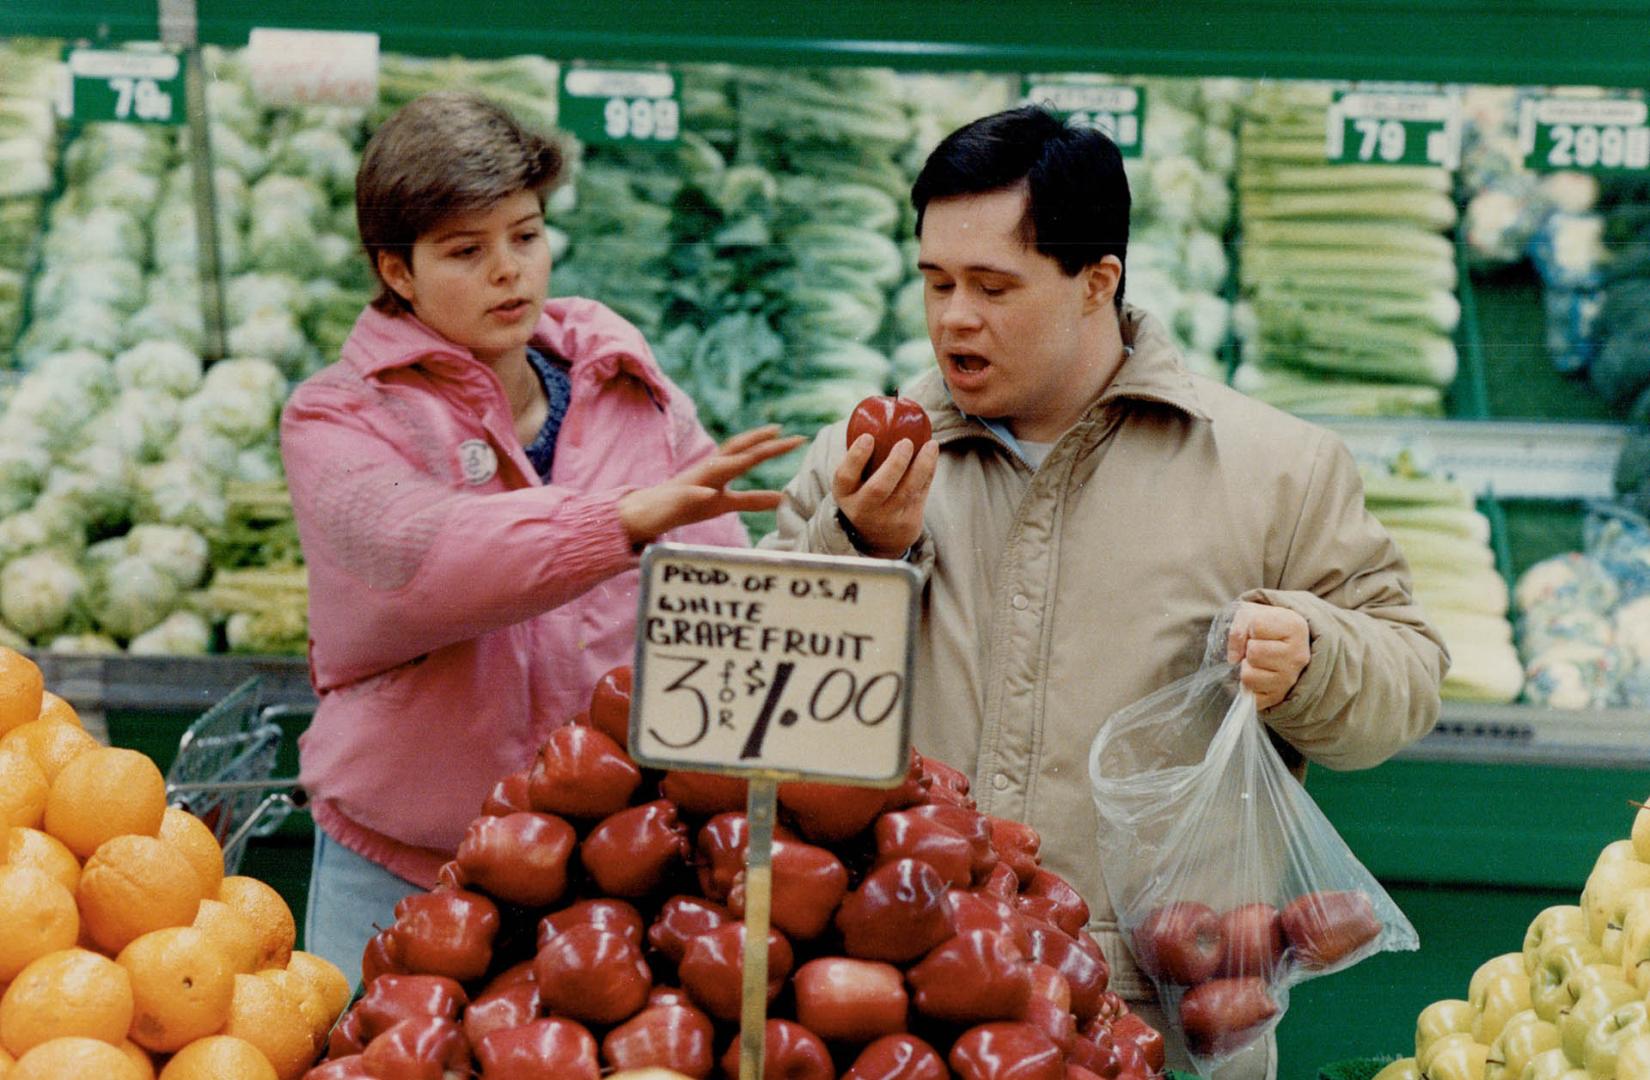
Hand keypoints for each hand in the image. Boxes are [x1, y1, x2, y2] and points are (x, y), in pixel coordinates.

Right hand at [618, 425, 804, 545]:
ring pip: (712, 468)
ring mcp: (691, 483)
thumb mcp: (725, 504)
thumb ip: (752, 500)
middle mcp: (707, 470)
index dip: (770, 444)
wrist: (649, 511)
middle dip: (758, 442)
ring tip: (752, 457)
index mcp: (719, 469)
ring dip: (731, 462)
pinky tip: (707, 494)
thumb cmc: (689, 504)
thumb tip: (781, 497)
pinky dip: (698, 494)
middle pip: (735, 451)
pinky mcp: (676, 500)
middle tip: (782, 433)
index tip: (796, 438)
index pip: (748, 452)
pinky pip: (688, 496)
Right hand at [833, 433, 938, 557]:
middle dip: (894, 464)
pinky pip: (921, 493)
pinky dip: (928, 471)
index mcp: (844, 493)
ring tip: (930, 445)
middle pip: (879, 488)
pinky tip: (931, 453)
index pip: (845, 476)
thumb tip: (881, 411)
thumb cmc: (864, 492)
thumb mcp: (853, 481)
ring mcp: (886, 518)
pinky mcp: (908, 522)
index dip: (856, 457)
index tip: (868, 437)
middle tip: (906, 442)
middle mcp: (863, 508)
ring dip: (921, 466)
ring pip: (907, 491)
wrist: (877, 535)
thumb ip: (862, 457)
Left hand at [1225, 601, 1309, 710]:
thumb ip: (1239, 627)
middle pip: (1253, 652)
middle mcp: (1298, 655)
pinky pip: (1249, 693)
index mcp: (1295, 628)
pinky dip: (1247, 685)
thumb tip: (1234, 658)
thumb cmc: (1266, 627)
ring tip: (1257, 662)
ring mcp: (1290, 679)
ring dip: (1246, 667)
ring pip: (1248, 676)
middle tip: (1258, 648)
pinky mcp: (1278, 696)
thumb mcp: (1252, 615)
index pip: (1257, 626)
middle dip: (1248, 649)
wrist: (1283, 647)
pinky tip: (1258, 676)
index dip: (1250, 627)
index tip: (1259, 631)